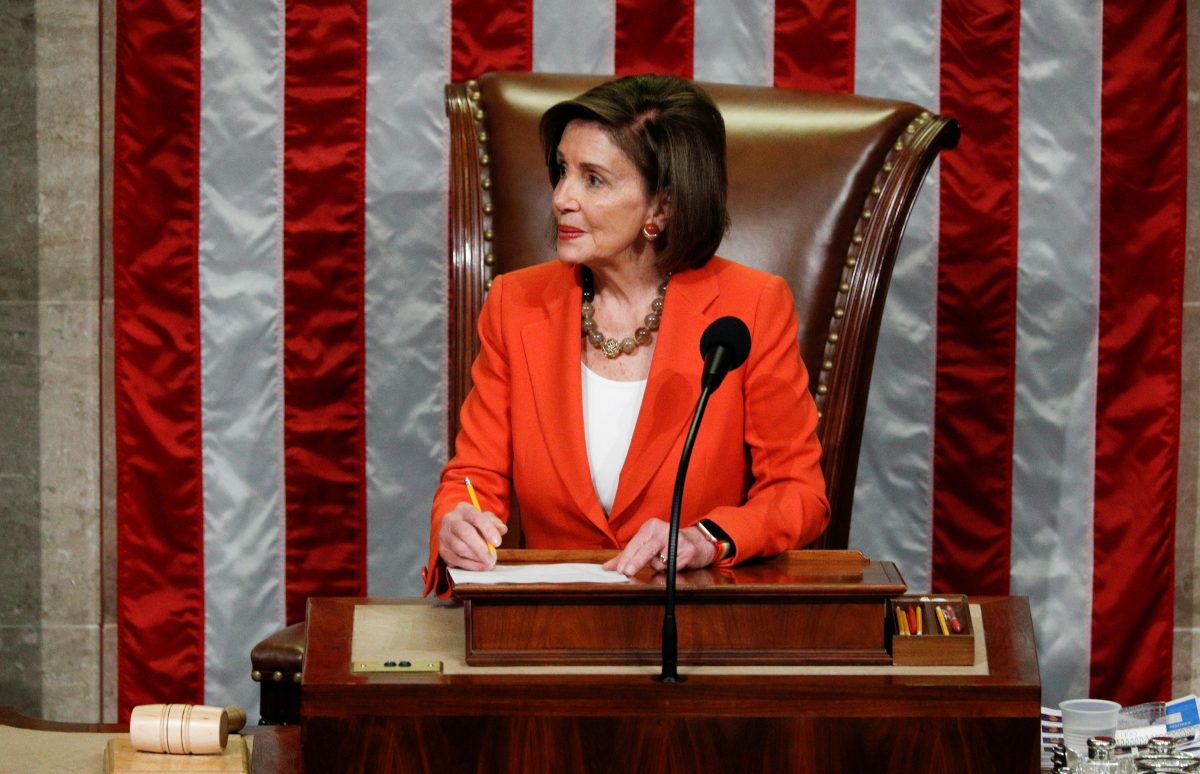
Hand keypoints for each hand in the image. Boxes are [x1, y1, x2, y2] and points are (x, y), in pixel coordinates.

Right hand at [437, 502, 507, 570]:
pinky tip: (480, 566)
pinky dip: (470, 565)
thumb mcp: (486, 518)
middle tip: (492, 559)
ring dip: (476, 559)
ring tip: (488, 563)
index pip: (476, 517)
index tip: (498, 542)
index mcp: (463, 509)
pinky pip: (455, 560)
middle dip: (480, 548)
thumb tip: (502, 530)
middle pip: (465, 533)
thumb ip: (495, 523)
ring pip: (459, 548)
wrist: (458, 528)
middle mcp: (450, 520)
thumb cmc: (475, 524)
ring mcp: (444, 535)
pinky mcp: (442, 549)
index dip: (488, 530)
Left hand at [601, 518, 717, 576]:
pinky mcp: (688, 552)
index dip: (627, 557)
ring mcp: (677, 540)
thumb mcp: (646, 544)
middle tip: (627, 572)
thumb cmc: (666, 544)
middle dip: (636, 562)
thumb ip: (626, 556)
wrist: (697, 542)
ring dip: (657, 567)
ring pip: (659, 562)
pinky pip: (672, 567)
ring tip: (663, 560)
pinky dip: (669, 570)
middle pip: (647, 549)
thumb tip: (607, 567)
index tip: (619, 568)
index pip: (636, 543)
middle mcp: (664, 530)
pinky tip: (673, 562)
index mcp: (651, 526)